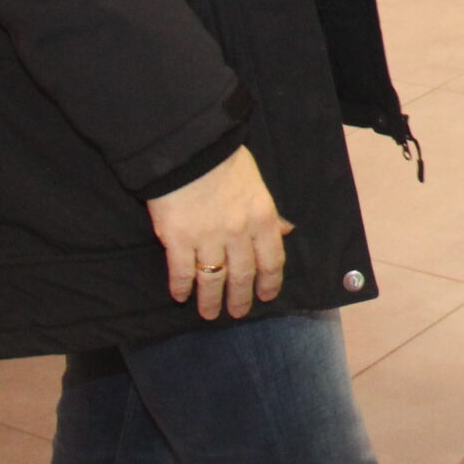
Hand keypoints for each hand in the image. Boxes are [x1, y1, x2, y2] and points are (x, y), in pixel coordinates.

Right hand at [147, 145, 289, 319]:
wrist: (190, 149)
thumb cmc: (226, 162)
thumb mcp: (258, 185)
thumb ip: (270, 213)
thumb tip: (286, 231)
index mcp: (262, 218)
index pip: (272, 260)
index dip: (269, 283)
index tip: (266, 297)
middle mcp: (238, 233)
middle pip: (243, 275)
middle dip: (240, 298)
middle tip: (237, 313)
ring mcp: (207, 238)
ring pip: (213, 279)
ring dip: (211, 301)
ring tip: (209, 313)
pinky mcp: (177, 239)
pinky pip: (181, 272)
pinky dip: (181, 287)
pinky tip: (180, 296)